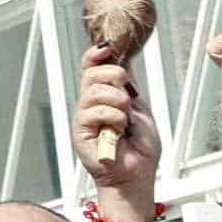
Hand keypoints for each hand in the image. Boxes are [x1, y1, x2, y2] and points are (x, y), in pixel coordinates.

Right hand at [73, 55, 160, 203]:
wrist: (137, 174)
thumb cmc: (140, 149)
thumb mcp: (140, 110)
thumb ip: (129, 89)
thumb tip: (124, 64)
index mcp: (103, 97)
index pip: (91, 68)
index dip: (96, 55)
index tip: (107, 47)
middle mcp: (89, 105)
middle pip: (91, 74)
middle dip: (114, 76)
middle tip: (128, 95)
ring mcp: (83, 118)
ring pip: (94, 91)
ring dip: (117, 101)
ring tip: (126, 118)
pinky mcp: (81, 132)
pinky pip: (95, 112)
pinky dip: (114, 118)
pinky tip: (119, 130)